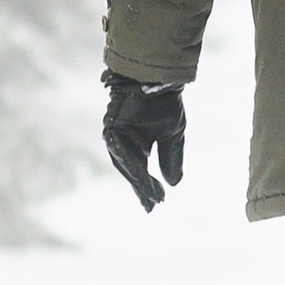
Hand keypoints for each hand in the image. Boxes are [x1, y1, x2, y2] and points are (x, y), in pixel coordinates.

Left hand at [103, 73, 186, 211]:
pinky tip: (138, 172)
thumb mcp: (173, 135)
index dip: (149, 188)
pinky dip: (127, 160)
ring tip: (147, 192)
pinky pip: (117, 147)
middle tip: (151, 204)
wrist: (158, 80)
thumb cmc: (164, 104)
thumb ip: (171, 158)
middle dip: (142, 188)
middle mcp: (125, 143)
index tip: (158, 202)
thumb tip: (175, 184)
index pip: (142, 172)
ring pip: (124, 162)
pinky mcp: (110, 125)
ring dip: (136, 178)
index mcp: (139, 146)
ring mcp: (116, 135)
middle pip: (132, 171)